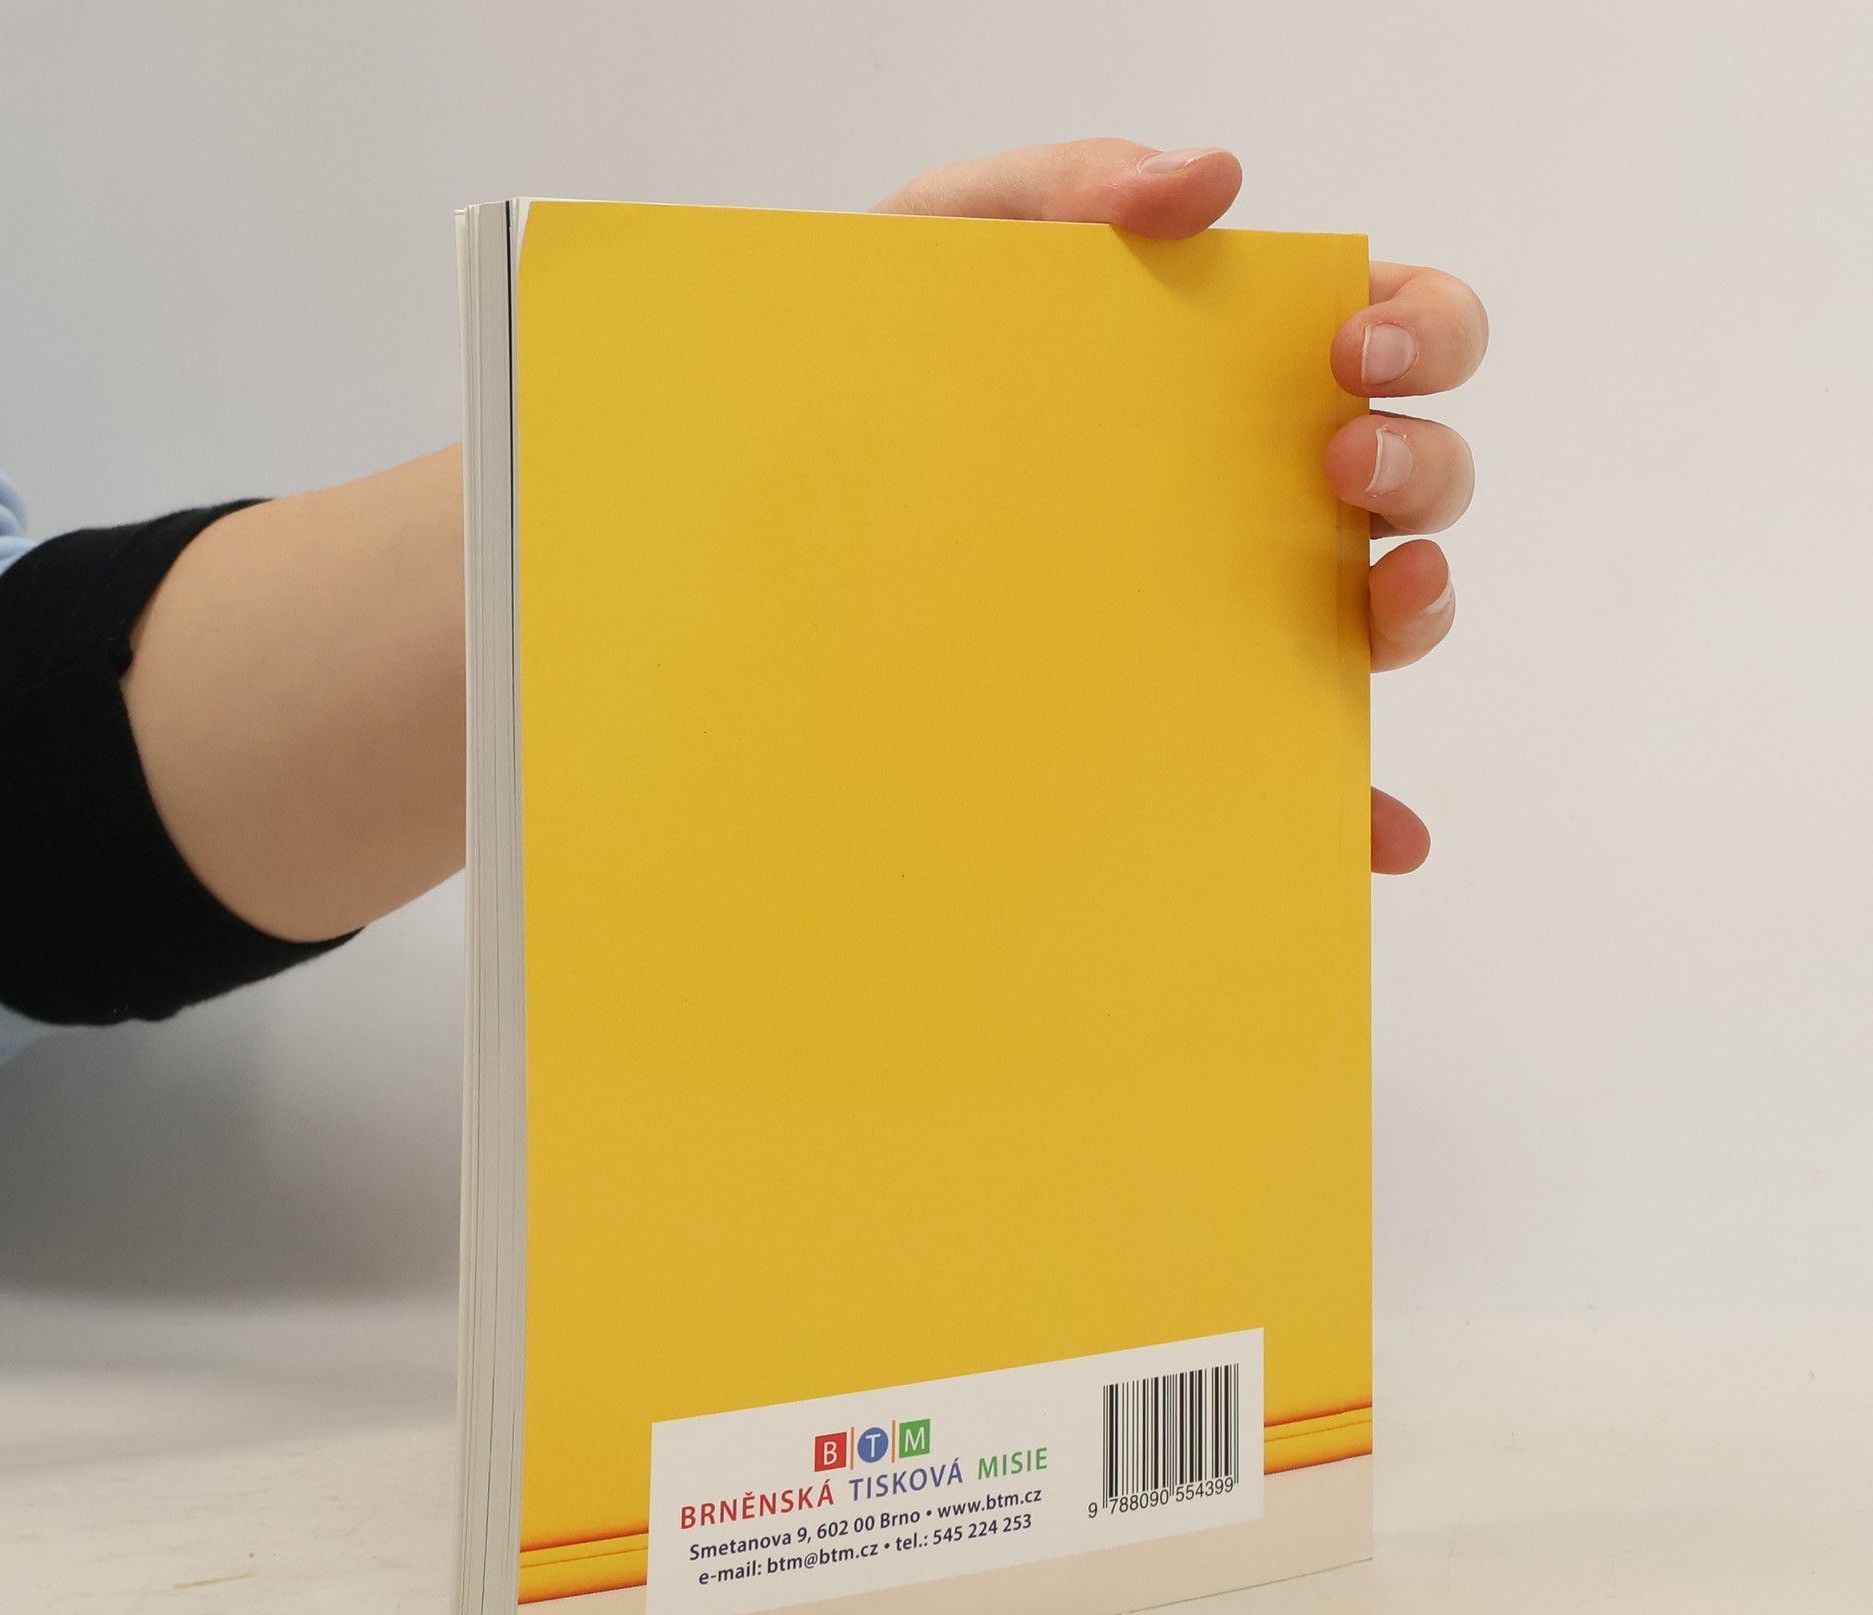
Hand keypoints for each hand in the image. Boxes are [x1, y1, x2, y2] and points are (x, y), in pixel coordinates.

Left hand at [878, 139, 1485, 874]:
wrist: (792, 499)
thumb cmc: (891, 362)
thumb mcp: (954, 242)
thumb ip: (1071, 188)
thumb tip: (1215, 177)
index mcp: (1237, 372)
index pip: (1396, 332)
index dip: (1422, 331)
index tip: (1352, 348)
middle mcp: (1265, 491)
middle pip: (1423, 474)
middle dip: (1422, 463)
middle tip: (1341, 461)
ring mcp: (1241, 606)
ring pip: (1389, 611)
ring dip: (1418, 606)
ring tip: (1377, 596)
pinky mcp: (1199, 711)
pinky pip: (1308, 766)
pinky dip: (1363, 806)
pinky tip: (1382, 836)